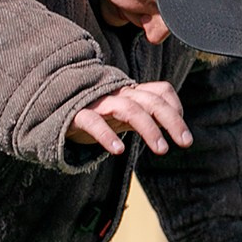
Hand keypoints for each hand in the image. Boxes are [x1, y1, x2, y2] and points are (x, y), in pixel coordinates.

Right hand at [67, 80, 191, 155]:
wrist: (55, 110)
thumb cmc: (96, 114)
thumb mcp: (125, 113)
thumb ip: (147, 114)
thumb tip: (176, 121)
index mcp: (131, 93)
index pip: (160, 91)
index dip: (176, 107)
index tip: (183, 133)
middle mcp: (118, 94)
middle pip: (151, 101)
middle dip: (172, 121)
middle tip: (186, 143)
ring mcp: (98, 103)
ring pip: (129, 109)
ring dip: (149, 129)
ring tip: (162, 150)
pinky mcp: (77, 114)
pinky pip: (93, 122)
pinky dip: (107, 135)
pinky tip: (118, 150)